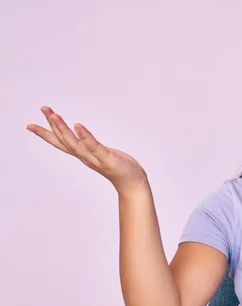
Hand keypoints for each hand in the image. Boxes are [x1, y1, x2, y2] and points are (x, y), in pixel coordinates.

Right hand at [26, 106, 148, 194]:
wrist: (132, 183)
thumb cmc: (118, 166)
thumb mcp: (100, 153)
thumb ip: (89, 145)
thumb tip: (80, 133)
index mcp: (83, 154)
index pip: (61, 143)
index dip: (45, 134)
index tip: (30, 125)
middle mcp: (85, 157)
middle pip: (64, 140)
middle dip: (53, 125)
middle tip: (44, 108)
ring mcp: (95, 159)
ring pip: (75, 144)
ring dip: (64, 129)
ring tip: (54, 115)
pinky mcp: (108, 159)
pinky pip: (95, 147)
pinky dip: (85, 136)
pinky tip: (78, 126)